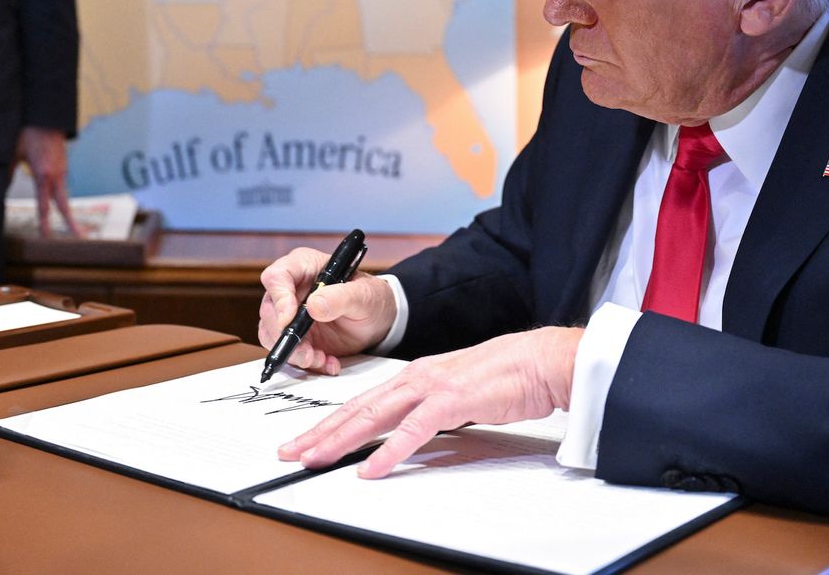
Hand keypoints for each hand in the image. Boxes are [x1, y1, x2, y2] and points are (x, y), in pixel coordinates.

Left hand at [14, 126, 80, 237]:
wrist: (46, 116)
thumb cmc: (28, 133)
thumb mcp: (12, 153)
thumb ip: (7, 172)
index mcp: (43, 175)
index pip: (45, 205)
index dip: (45, 222)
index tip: (46, 237)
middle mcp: (57, 175)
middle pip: (65, 204)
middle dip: (72, 223)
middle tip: (81, 238)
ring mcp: (62, 170)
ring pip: (64, 195)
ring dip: (67, 211)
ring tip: (74, 227)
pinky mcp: (63, 166)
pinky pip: (63, 185)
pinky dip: (62, 197)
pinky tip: (59, 203)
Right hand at [258, 247, 397, 375]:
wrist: (377, 320)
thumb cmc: (370, 297)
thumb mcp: (364, 294)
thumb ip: (341, 297)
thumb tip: (314, 306)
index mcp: (304, 266)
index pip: (277, 276)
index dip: (279, 298)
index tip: (288, 320)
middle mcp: (291, 289)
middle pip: (269, 310)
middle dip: (285, 335)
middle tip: (306, 352)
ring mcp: (290, 313)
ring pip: (272, 334)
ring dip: (294, 353)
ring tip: (320, 359)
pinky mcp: (295, 336)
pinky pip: (288, 351)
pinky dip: (306, 361)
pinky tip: (328, 362)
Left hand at [278, 326, 582, 477]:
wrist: (538, 360)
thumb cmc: (503, 377)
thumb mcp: (454, 394)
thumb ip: (427, 411)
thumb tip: (407, 432)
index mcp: (413, 376)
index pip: (361, 403)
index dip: (328, 423)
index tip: (304, 440)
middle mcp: (414, 378)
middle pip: (357, 410)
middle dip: (319, 433)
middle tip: (289, 452)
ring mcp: (431, 388)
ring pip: (374, 417)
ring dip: (340, 440)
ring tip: (313, 458)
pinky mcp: (452, 402)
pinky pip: (413, 431)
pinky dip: (389, 452)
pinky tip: (369, 468)